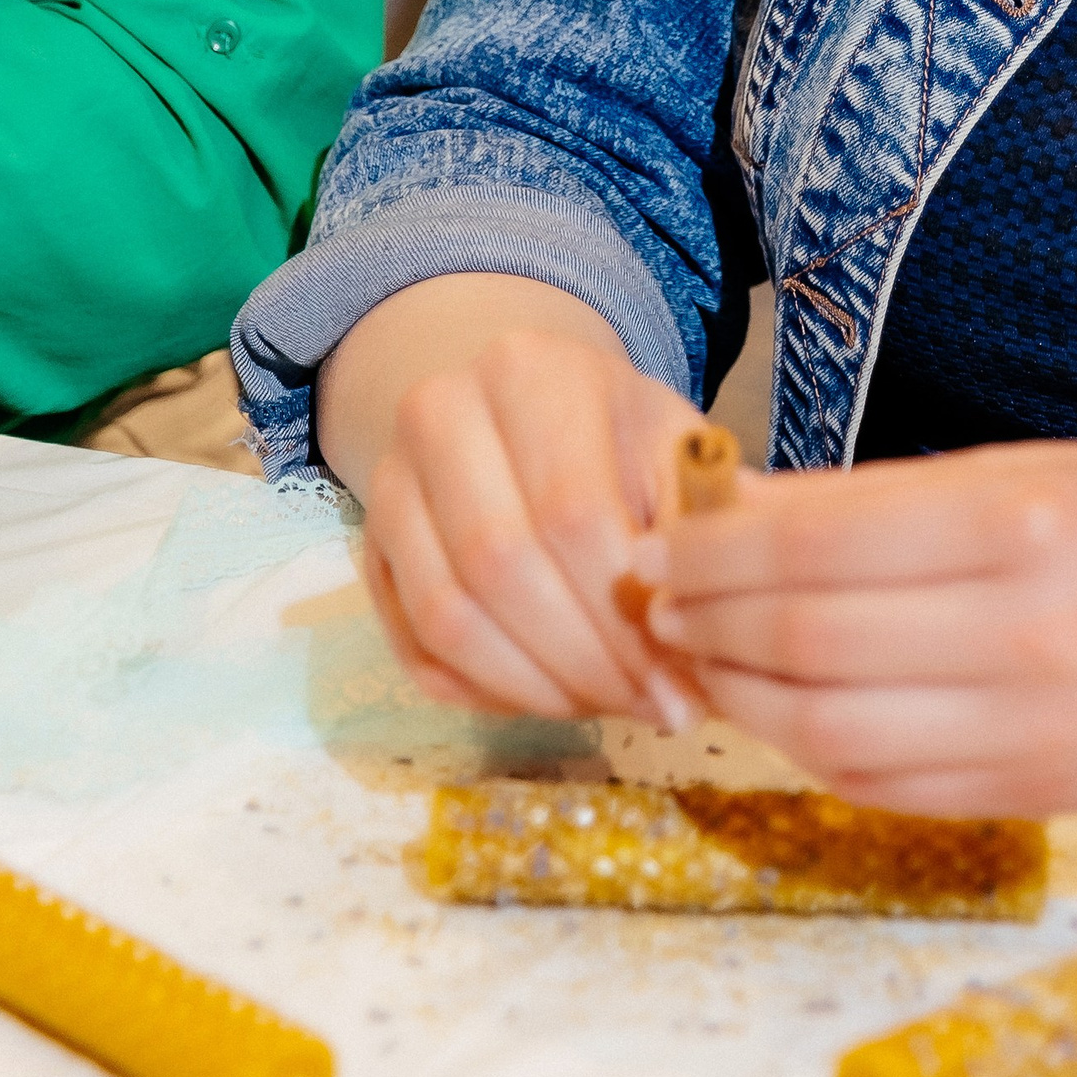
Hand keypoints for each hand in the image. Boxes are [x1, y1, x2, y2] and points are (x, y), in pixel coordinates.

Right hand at [358, 323, 708, 727]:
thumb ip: (697, 525)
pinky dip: (487, 692)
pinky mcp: (368, 550)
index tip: (680, 677)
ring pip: (448, 615)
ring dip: (535, 686)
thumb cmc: (615, 434)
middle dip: (584, 659)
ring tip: (607, 705)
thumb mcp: (672, 450)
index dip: (625, 611)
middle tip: (649, 705)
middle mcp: (439, 414)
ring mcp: (389, 483)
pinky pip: (417, 648)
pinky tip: (553, 698)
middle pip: (503, 566)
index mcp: (528, 372)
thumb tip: (709, 636)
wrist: (523, 407)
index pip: (572, 511)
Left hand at [636, 442, 1076, 816]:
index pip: (814, 543)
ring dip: (741, 694)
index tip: (664, 538)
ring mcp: (1027, 730)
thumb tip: (749, 512)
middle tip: (660, 597)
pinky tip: (787, 711)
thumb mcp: (1044, 471)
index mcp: (1024, 524)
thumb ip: (898, 501)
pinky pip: (881, 788)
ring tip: (706, 656)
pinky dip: (811, 751)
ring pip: (825, 730)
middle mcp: (1021, 633)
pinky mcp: (1033, 798)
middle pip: (803, 639)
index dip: (714, 546)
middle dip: (705, 619)